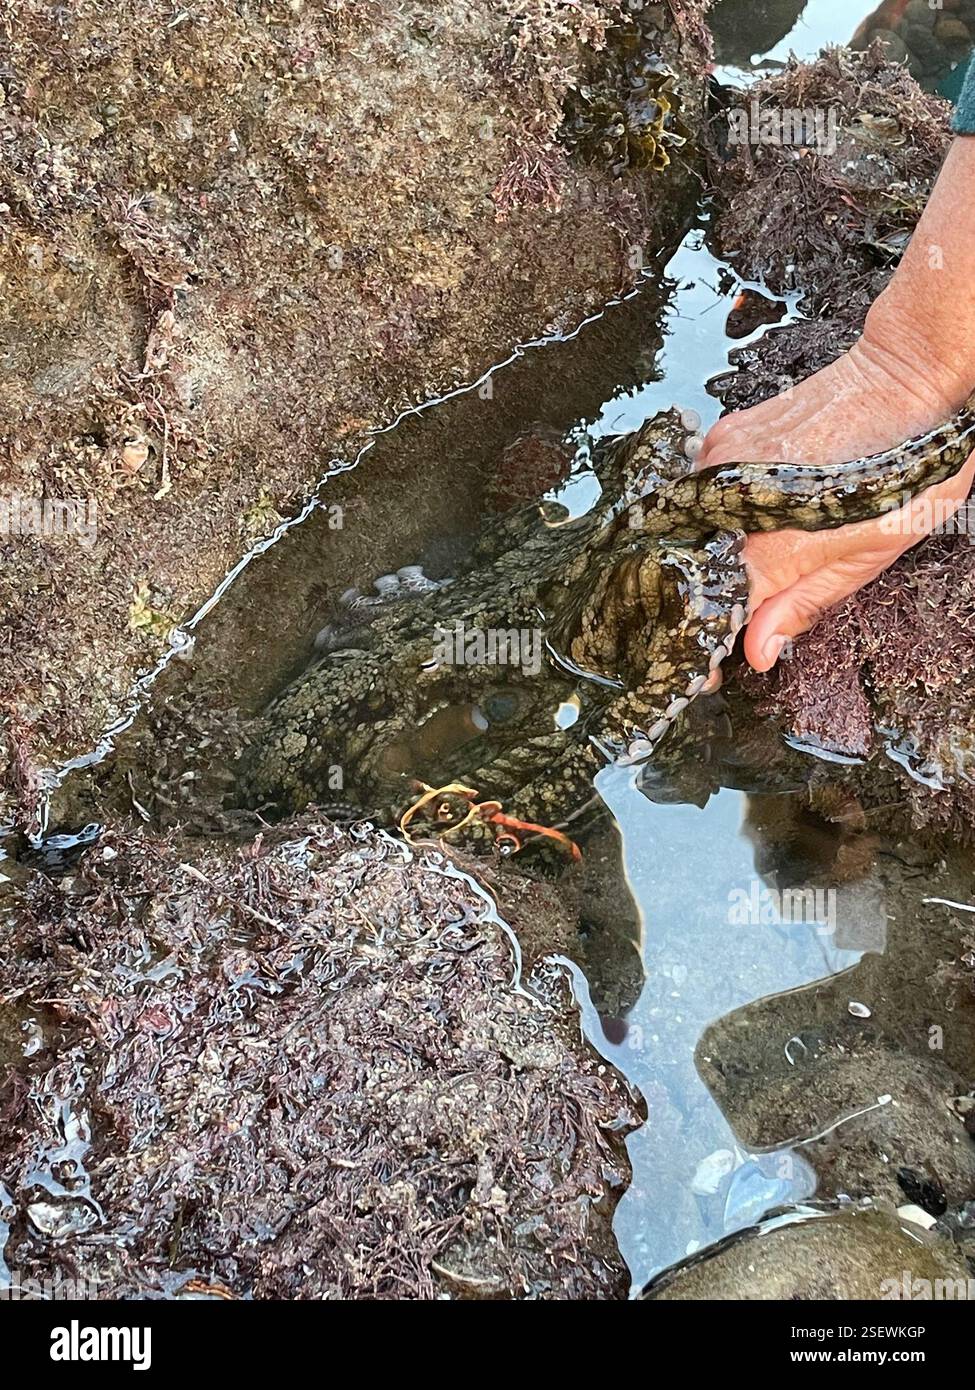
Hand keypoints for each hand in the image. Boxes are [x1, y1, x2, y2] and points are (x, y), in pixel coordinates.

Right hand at [696, 341, 974, 671]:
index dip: (709, 644)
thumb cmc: (905, 469)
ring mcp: (717, 465)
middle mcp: (730, 506)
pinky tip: (749, 505)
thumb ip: (805, 604)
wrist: (903, 380)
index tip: (707, 667)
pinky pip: (698, 488)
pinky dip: (715, 507)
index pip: (714, 614)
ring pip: (690, 529)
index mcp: (771, 549)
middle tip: (734, 607)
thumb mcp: (869, 554)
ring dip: (709, 549)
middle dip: (704, 598)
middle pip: (693, 572)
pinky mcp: (720, 437)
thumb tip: (757, 652)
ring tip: (750, 548)